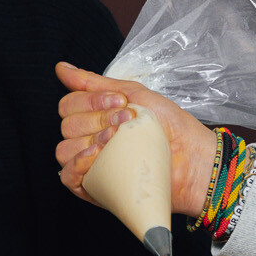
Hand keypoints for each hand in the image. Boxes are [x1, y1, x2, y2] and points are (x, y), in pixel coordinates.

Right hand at [55, 62, 218, 215]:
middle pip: (67, 126)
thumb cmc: (169, 127)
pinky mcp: (95, 188)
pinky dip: (77, 164)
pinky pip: (68, 176)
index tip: (122, 102)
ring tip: (117, 139)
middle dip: (96, 119)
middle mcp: (89, 140)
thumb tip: (62, 68)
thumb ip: (95, 82)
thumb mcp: (134, 94)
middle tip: (126, 121)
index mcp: (95, 118)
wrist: (193, 159)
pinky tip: (96, 155)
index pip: (69, 105)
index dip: (91, 101)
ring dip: (89, 140)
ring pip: (64, 149)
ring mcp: (91, 165)